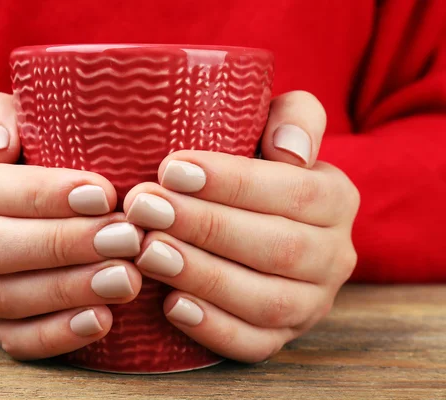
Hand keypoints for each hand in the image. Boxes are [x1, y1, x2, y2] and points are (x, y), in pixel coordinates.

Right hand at [0, 91, 143, 359]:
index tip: (104, 194)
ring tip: (125, 278)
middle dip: (64, 245)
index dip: (44, 195)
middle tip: (126, 238)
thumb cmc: (35, 152)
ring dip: (68, 291)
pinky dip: (58, 335)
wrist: (31, 201)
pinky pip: (17, 341)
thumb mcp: (14, 118)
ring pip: (6, 299)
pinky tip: (102, 320)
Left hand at [124, 91, 359, 361]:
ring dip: (203, 277)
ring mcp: (310, 303)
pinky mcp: (281, 336)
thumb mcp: (275, 127)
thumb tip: (290, 151)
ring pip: (266, 301)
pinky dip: (213, 329)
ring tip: (148, 251)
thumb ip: (292, 118)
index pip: (293, 191)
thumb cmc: (253, 167)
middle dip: (205, 227)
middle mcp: (334, 256)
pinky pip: (254, 344)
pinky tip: (170, 305)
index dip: (231, 182)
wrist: (255, 218)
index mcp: (336, 199)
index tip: (171, 169)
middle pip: (277, 248)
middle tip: (145, 208)